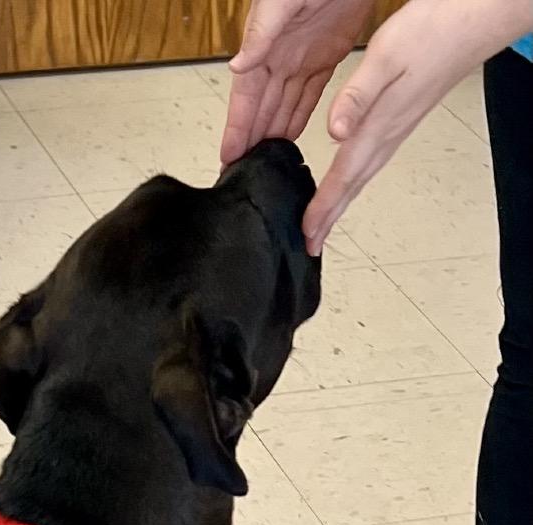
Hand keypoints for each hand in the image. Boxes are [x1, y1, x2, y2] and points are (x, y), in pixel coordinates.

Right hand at [220, 0, 373, 165]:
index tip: (228, 156)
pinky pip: (310, 95)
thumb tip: (239, 65)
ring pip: (283, 107)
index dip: (236, 128)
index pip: (245, 98)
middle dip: (250, 140)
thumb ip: (261, 33)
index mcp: (263, 46)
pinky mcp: (327, 54)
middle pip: (261, 109)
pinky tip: (292, 138)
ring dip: (273, 135)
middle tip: (242, 173)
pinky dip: (300, 117)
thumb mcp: (282, 0)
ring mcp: (302, 57)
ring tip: (264, 166)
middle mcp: (279, 57)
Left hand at [303, 0, 532, 253]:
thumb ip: (357, 96)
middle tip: (312, 245)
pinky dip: (353, 182)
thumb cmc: (432, 31)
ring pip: (362, 178)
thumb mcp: (385, 57)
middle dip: (329, 219)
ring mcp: (397, 130)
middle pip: (352, 187)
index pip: (343, 177)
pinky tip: (348, 183)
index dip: (322, 208)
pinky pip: (371, 163)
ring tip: (323, 225)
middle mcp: (388, 135)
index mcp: (378, 125)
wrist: (474, 21)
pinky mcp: (401, 121)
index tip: (307, 233)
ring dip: (341, 204)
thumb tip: (335, 131)